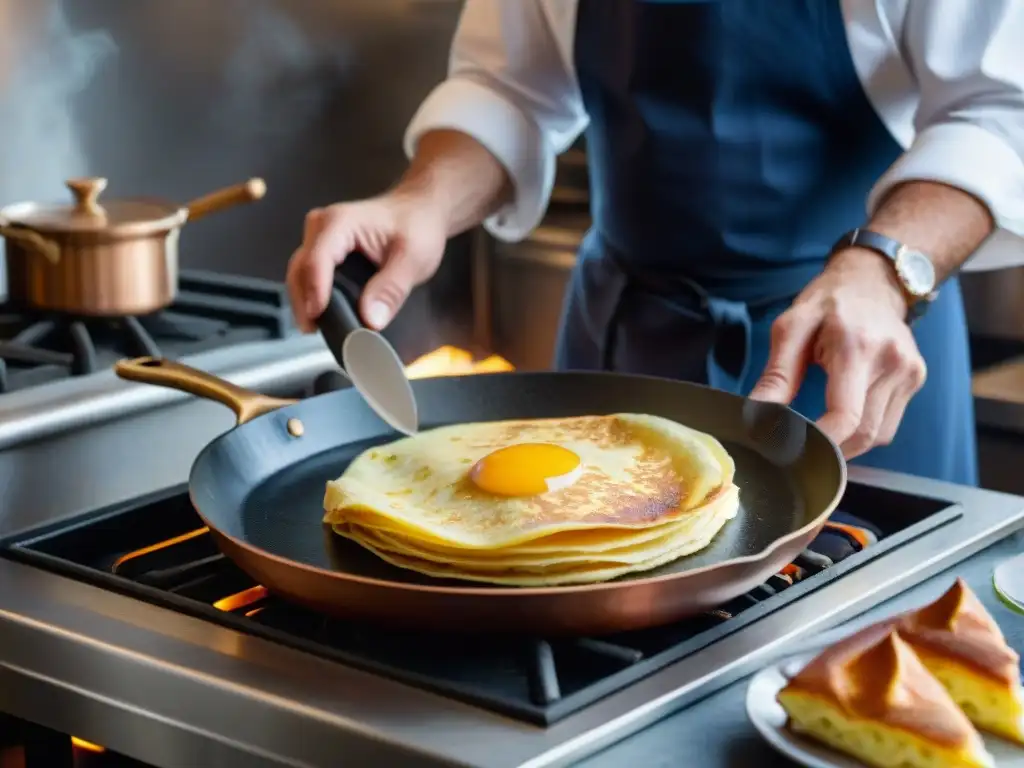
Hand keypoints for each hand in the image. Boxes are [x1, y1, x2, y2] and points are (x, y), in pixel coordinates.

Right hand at [286, 193, 446, 331]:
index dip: (316, 291)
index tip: (317, 319)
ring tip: (317, 329)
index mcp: (340, 223)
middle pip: (300, 268)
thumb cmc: (417, 227)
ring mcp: (318, 238)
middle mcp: (321, 228)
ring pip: (300, 273)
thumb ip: (391, 288)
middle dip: (304, 301)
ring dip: (305, 301)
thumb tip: (371, 320)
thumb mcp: (413, 258)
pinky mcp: (323, 251)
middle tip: (314, 331)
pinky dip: (313, 296)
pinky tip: (323, 317)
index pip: (318, 259)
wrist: (418, 210)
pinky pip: (309, 275)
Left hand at [749, 248, 927, 457]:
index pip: (846, 416)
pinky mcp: (915, 378)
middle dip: (830, 449)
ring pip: (879, 435)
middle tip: (799, 449)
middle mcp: (891, 361)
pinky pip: (889, 425)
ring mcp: (909, 371)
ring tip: (820, 433)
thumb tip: (757, 415)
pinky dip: (864, 431)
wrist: (872, 280)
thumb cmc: (828, 302)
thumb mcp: (792, 328)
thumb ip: (776, 375)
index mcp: (856, 347)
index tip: (792, 450)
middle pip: (864, 433)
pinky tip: (844, 418)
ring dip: (847, 444)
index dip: (821, 442)